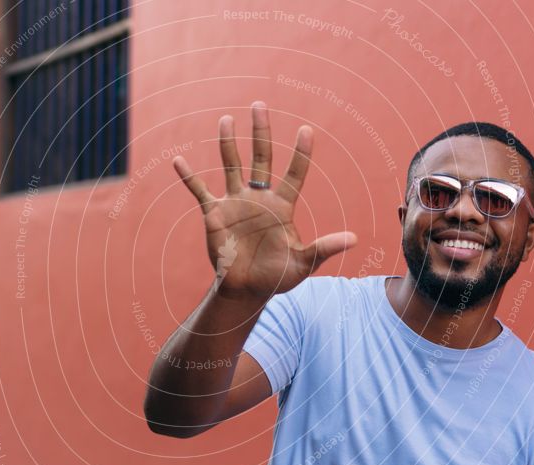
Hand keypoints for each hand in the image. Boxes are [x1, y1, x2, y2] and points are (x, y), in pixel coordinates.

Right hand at [173, 101, 356, 300]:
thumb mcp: (304, 263)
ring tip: (227, 119)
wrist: (246, 290)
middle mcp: (259, 198)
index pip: (294, 173)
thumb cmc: (277, 277)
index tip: (306, 130)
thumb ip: (325, 248)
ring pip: (232, 165)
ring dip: (228, 143)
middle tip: (259, 104)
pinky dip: (189, 177)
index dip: (301, 153)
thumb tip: (354, 238)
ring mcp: (235, 203)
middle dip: (260, 131)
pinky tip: (179, 161)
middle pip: (261, 157)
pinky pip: (200, 191)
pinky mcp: (214, 214)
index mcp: (282, 206)